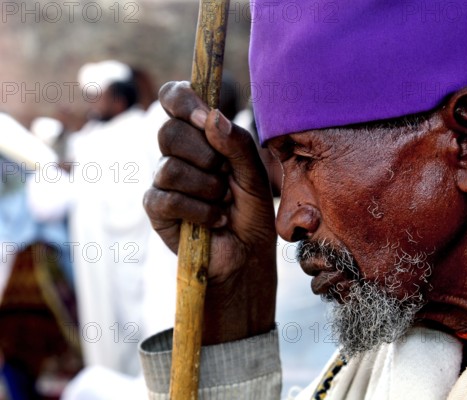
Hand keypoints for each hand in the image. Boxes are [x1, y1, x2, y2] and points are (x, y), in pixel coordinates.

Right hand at [143, 81, 276, 343]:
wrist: (247, 254)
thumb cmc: (251, 211)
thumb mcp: (254, 175)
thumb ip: (237, 144)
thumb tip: (213, 116)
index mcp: (201, 136)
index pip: (175, 98)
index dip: (182, 100)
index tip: (204, 115)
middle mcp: (178, 153)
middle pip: (168, 132)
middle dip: (206, 156)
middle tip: (225, 175)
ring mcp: (164, 180)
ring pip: (170, 168)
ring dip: (207, 188)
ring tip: (224, 202)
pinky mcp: (157, 208)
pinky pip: (168, 198)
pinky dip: (200, 211)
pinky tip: (216, 220)